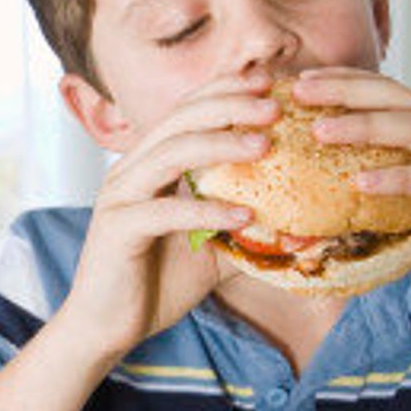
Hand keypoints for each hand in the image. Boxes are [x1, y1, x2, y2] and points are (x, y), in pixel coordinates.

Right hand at [58, 73, 279, 360]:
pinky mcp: (118, 229)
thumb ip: (245, 229)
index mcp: (147, 164)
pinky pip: (166, 211)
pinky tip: (245, 215)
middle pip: (180, 120)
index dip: (225, 90)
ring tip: (265, 145)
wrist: (106, 328)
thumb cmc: (156, 284)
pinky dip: (207, 210)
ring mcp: (120, 196)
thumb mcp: (212, 249)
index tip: (269, 82)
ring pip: (170, 153)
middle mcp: (129, 170)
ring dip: (220, 144)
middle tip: (274, 104)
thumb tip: (304, 228)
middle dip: (229, 105)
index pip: (186, 111)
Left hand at [293, 68, 410, 312]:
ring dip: (365, 127)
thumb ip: (372, 202)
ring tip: (320, 131)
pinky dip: (401, 178)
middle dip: (345, 91)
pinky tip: (363, 183)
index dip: (344, 83)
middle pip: (398, 99)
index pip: (389, 94)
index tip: (298, 83)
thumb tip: (311, 204)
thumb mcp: (407, 219)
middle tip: (299, 91)